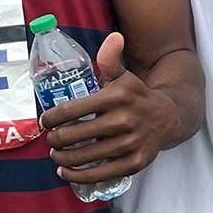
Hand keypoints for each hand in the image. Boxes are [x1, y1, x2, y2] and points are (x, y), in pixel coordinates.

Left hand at [43, 33, 177, 184]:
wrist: (168, 118)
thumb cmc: (136, 97)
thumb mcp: (124, 77)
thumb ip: (111, 59)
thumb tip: (114, 37)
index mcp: (116, 97)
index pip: (71, 110)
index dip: (51, 118)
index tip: (45, 122)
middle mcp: (123, 120)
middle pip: (73, 135)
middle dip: (55, 140)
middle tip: (51, 140)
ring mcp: (129, 144)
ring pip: (84, 157)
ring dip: (62, 158)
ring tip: (56, 155)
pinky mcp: (134, 163)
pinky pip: (99, 174)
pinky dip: (77, 176)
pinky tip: (66, 171)